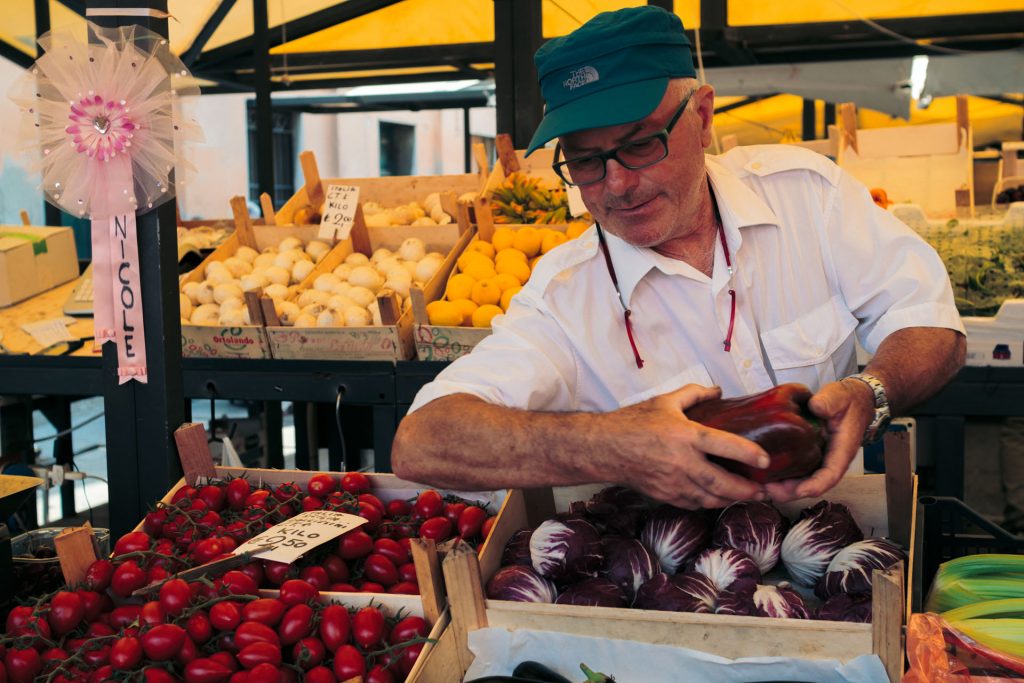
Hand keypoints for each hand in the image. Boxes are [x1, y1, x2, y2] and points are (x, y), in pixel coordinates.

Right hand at [610, 384, 769, 509]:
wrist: (604, 448)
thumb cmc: (632, 423)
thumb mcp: (665, 401)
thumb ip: (694, 394)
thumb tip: (718, 391)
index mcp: (685, 436)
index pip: (724, 446)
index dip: (748, 454)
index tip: (766, 460)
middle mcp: (682, 463)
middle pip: (722, 483)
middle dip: (747, 490)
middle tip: (764, 490)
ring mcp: (673, 483)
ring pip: (711, 499)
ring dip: (732, 500)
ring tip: (748, 496)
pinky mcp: (665, 495)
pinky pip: (694, 504)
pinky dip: (710, 503)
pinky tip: (719, 498)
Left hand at [764, 379, 873, 502]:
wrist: (851, 400)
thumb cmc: (846, 400)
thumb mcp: (839, 396)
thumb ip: (829, 402)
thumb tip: (815, 406)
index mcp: (841, 451)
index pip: (830, 475)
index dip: (815, 485)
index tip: (800, 491)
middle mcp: (830, 461)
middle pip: (812, 485)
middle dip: (792, 492)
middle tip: (769, 490)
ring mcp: (819, 460)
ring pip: (803, 481)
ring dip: (784, 488)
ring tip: (762, 487)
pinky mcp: (809, 455)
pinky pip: (797, 471)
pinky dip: (783, 477)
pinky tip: (765, 475)